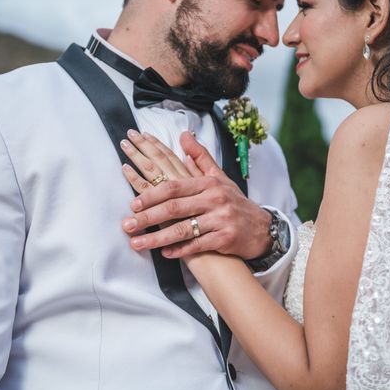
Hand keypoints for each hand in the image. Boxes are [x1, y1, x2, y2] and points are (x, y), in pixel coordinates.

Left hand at [120, 130, 272, 259]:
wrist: (261, 228)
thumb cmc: (234, 202)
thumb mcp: (219, 177)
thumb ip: (200, 157)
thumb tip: (183, 136)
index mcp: (209, 183)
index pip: (174, 186)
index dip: (151, 194)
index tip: (133, 203)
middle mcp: (215, 199)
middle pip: (175, 208)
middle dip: (148, 217)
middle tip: (127, 225)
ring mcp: (221, 219)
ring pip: (183, 229)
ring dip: (157, 238)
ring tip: (137, 243)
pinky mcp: (226, 239)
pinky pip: (198, 245)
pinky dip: (180, 251)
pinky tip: (165, 254)